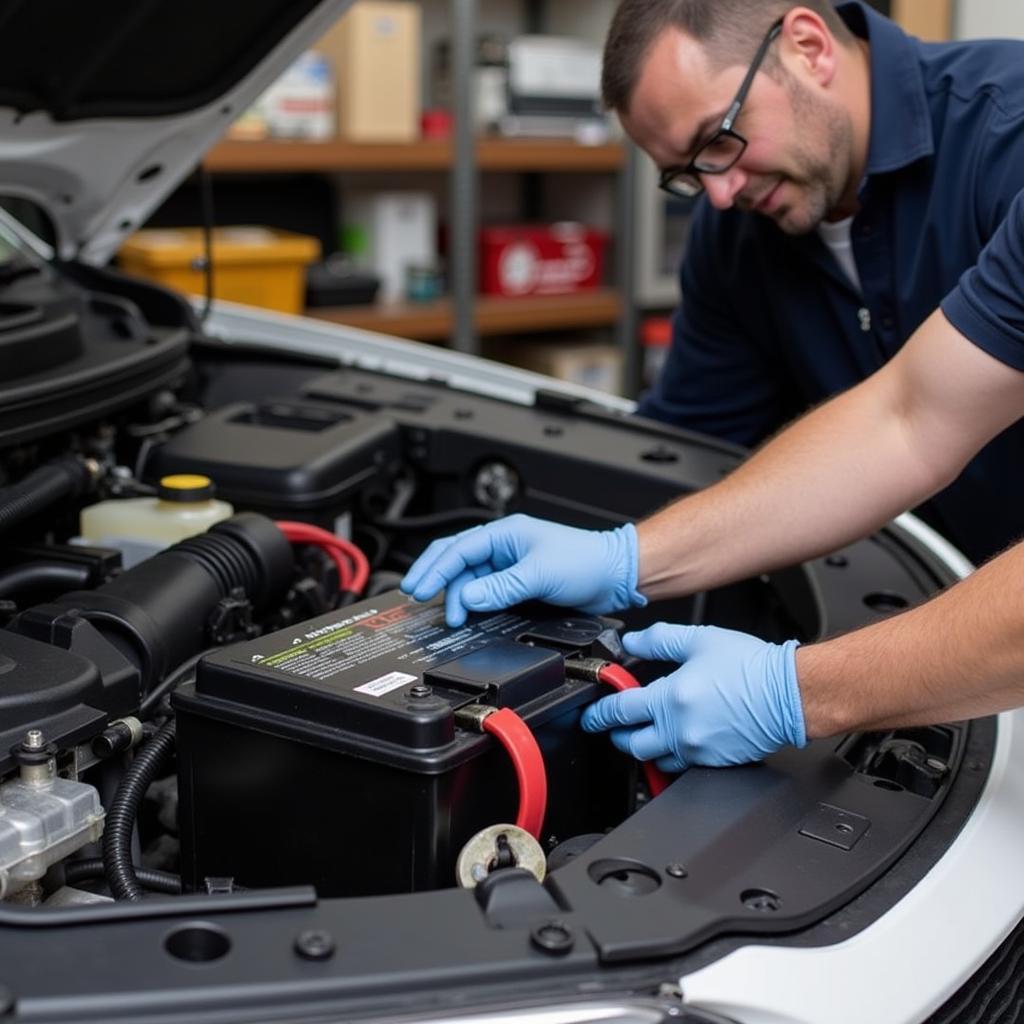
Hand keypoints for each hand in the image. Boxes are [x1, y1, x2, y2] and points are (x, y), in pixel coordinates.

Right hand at [400, 513, 645, 626]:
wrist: (616, 575)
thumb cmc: (587, 561)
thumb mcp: (539, 573)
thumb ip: (502, 587)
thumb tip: (468, 598)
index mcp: (505, 533)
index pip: (459, 549)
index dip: (435, 569)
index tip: (419, 589)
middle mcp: (504, 547)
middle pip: (456, 560)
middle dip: (434, 576)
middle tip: (415, 595)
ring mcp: (510, 565)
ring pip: (469, 578)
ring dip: (455, 594)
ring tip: (448, 615)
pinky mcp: (519, 583)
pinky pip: (486, 591)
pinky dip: (471, 602)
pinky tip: (465, 612)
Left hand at [581, 623, 804, 770]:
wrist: (789, 694)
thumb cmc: (751, 667)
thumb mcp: (699, 640)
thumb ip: (659, 640)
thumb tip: (632, 642)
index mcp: (670, 699)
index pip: (619, 712)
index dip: (599, 713)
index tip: (591, 715)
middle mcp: (679, 730)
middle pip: (631, 745)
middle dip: (618, 736)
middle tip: (616, 726)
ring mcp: (697, 750)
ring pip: (656, 761)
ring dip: (646, 748)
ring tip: (646, 733)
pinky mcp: (715, 762)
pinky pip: (683, 767)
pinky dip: (674, 756)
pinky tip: (678, 739)